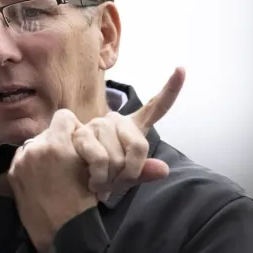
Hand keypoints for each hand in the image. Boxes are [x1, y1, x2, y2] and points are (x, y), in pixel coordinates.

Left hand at [7, 109, 96, 252]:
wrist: (61, 232)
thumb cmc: (82, 202)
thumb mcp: (90, 167)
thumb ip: (80, 143)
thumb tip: (76, 131)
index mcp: (57, 144)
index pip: (63, 116)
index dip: (72, 127)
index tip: (76, 140)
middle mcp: (35, 148)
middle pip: (48, 131)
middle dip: (57, 141)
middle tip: (65, 160)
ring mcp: (21, 161)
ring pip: (34, 144)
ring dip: (43, 152)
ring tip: (52, 172)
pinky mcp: (12, 173)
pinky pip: (23, 158)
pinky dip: (31, 164)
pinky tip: (40, 180)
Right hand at [72, 67, 184, 200]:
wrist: (70, 178)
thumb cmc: (102, 175)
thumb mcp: (126, 178)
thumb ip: (143, 172)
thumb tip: (164, 170)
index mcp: (133, 127)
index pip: (156, 108)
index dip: (171, 89)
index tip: (181, 69)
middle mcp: (116, 120)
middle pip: (139, 145)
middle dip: (130, 171)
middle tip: (116, 183)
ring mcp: (98, 124)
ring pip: (118, 157)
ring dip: (111, 177)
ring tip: (101, 182)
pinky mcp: (81, 133)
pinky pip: (99, 157)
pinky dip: (100, 176)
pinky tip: (92, 181)